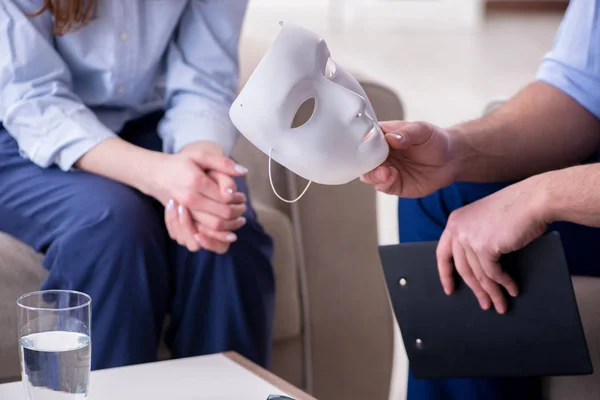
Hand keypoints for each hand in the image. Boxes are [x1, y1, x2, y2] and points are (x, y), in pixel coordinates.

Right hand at [146, 143, 247, 252]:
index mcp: (196, 181)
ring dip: (230, 225)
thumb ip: (223, 163)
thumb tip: (244, 172)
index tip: (242, 197)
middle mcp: (190, 199)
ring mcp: (184, 212)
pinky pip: (201, 234)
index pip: (225, 197)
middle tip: (243, 208)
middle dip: (237, 213)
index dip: (238, 200)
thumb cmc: (182, 164)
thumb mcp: (201, 156)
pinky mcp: (181, 220)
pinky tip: (225, 230)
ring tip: (239, 219)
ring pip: (214, 226)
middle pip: (222, 214)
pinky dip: (216, 235)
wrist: (156, 175)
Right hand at [360, 121, 455, 197]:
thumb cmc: (434, 140)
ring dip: (373, 175)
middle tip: (375, 163)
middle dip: (364, 163)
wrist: (451, 160)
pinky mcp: (392, 184)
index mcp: (382, 136)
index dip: (359, 142)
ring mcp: (384, 169)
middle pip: (362, 159)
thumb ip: (406, 134)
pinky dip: (384, 183)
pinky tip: (392, 177)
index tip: (361, 146)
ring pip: (369, 175)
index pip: (364, 138)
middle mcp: (379, 154)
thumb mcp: (422, 130)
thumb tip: (391, 139)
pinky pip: (382, 186)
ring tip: (385, 173)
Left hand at [437, 177, 548, 313]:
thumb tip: (476, 268)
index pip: (443, 253)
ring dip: (491, 292)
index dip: (445, 274)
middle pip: (462, 269)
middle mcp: (458, 228)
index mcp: (455, 221)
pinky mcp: (484, 247)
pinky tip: (512, 290)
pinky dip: (504, 284)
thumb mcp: (485, 220)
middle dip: (475, 289)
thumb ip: (474, 236)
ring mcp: (469, 238)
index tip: (449, 289)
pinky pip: (493, 273)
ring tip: (501, 305)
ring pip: (478, 274)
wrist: (534, 199)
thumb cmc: (516, 208)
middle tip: (484, 304)